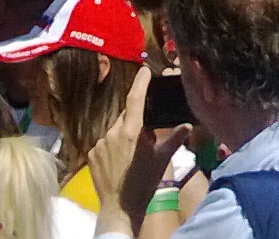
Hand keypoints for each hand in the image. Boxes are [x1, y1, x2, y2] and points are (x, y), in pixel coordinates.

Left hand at [89, 67, 190, 229]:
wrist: (120, 207)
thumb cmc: (144, 183)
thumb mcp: (162, 160)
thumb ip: (173, 140)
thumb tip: (187, 125)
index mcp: (132, 131)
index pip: (136, 98)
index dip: (141, 82)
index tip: (144, 71)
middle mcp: (113, 132)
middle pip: (125, 116)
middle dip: (134, 120)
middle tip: (144, 136)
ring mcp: (100, 143)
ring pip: (114, 130)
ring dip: (123, 134)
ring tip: (131, 154)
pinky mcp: (91, 153)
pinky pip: (104, 142)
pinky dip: (112, 146)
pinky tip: (118, 161)